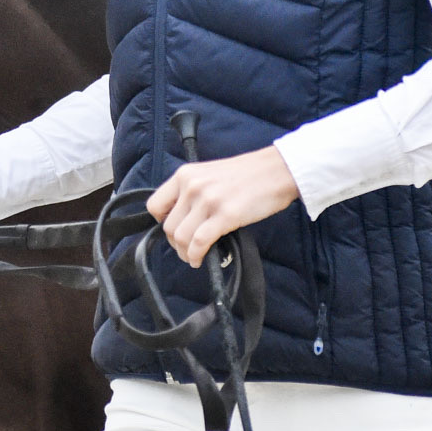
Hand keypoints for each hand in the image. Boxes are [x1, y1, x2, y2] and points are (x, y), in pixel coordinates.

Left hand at [146, 146, 299, 267]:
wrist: (276, 171)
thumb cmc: (246, 175)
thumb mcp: (209, 175)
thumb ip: (192, 192)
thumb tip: (183, 221)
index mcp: (185, 175)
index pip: (155, 206)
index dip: (162, 223)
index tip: (174, 231)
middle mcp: (192, 186)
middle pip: (168, 227)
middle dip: (175, 244)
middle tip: (187, 249)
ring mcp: (207, 200)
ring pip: (181, 238)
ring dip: (185, 253)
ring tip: (194, 256)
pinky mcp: (225, 215)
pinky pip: (199, 242)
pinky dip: (197, 255)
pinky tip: (201, 259)